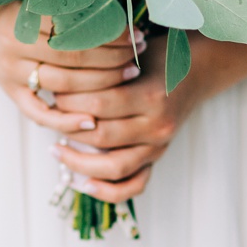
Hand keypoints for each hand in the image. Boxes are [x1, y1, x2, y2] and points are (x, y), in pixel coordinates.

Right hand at [0, 0, 146, 133]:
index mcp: (23, 16)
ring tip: (129, 74)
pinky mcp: (12, 94)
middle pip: (73, 55)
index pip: (75, 25)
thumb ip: (71, 5)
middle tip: (137, 54)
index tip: (134, 33)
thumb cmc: (21, 12)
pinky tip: (91, 121)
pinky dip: (66, 120)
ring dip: (101, 82)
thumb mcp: (40, 0)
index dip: (109, 31)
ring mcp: (11, 73)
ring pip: (63, 84)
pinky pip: (40, 114)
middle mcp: (14, 45)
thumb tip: (119, 11)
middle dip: (112, 56)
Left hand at [48, 39, 200, 203]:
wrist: (195, 72)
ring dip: (78, 163)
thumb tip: (58, 81)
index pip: (98, 106)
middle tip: (50, 117)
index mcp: (150, 96)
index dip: (69, 103)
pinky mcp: (157, 159)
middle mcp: (157, 126)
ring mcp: (158, 147)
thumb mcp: (132, 54)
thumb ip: (102, 69)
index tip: (54, 94)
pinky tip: (83, 184)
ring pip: (113, 168)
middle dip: (68, 129)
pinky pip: (134, 186)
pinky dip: (108, 192)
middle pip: (101, 137)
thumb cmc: (156, 58)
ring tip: (55, 150)